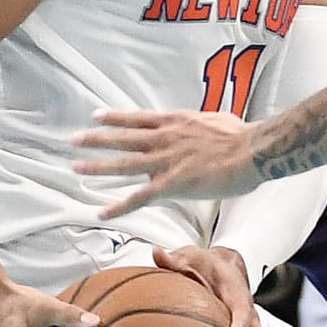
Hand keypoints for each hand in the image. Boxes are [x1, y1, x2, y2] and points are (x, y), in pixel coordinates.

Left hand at [75, 107, 261, 209]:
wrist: (252, 150)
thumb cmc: (241, 136)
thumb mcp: (215, 121)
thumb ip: (201, 125)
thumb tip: (203, 126)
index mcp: (175, 122)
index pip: (137, 118)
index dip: (115, 117)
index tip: (96, 115)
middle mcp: (164, 138)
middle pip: (123, 138)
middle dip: (97, 139)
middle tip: (74, 140)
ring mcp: (165, 161)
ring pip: (124, 164)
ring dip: (98, 167)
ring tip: (76, 169)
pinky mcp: (172, 184)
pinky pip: (139, 197)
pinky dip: (119, 205)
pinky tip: (102, 211)